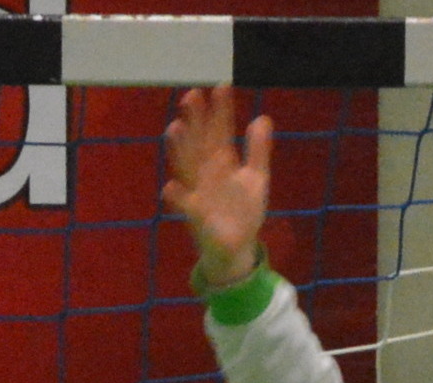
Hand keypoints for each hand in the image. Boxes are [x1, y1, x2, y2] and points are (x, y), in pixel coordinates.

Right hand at [162, 85, 270, 289]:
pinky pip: (184, 205)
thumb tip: (262, 118)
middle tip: (192, 95)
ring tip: (176, 129)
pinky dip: (177, 197)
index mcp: (223, 162)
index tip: (222, 86)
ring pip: (187, 166)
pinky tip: (170, 187)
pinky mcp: (195, 214)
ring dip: (180, 149)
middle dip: (196, 121)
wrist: (237, 246)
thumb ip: (258, 150)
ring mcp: (199, 190)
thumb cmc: (243, 210)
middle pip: (200, 141)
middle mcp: (207, 172)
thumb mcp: (256, 178)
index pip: (221, 131)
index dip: (222, 110)